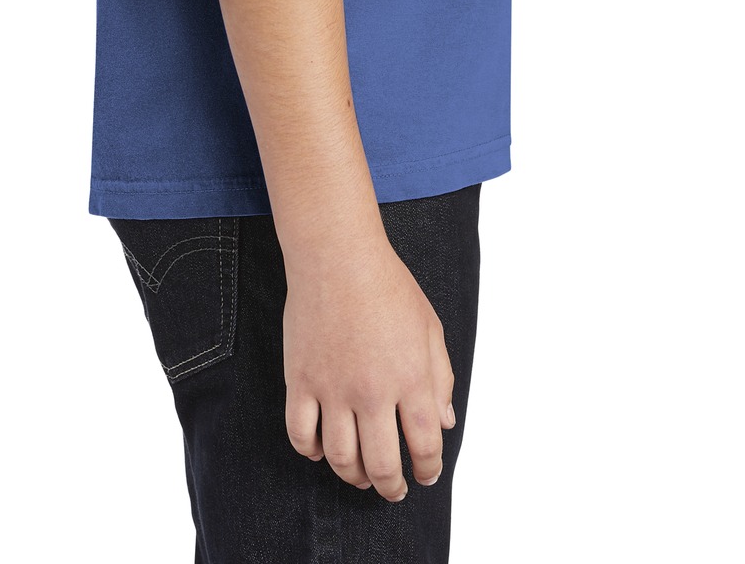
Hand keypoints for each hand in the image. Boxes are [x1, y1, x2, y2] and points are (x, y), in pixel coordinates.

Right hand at [282, 232, 457, 502]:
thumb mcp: (430, 328)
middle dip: (391, 487)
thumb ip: (441, 378)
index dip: (429, 469)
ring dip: (353, 476)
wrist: (337, 255)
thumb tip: (445, 422)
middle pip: (382, 465)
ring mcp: (332, 388)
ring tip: (361, 476)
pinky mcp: (300, 380)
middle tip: (394, 490)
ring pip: (340, 459)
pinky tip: (323, 449)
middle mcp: (372, 391)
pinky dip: (311, 452)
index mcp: (411, 378)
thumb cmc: (388, 286)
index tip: (426, 474)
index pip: (426, 445)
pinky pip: (300, 435)